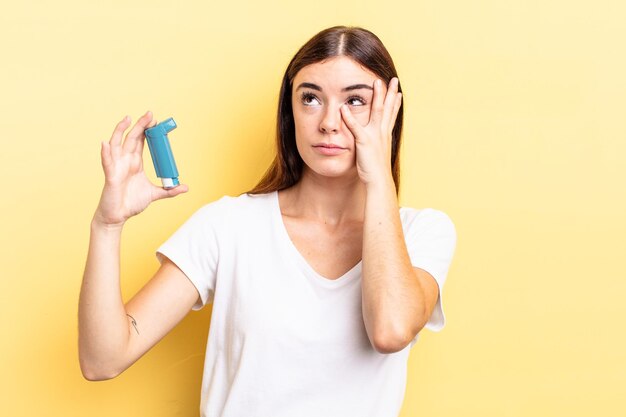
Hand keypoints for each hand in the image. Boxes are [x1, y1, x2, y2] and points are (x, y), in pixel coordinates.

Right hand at [93, 111, 187, 226]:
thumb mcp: (154, 194)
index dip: (146, 131)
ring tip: (127, 118)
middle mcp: (125, 161)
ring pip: (116, 144)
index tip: (155, 122)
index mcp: (135, 163)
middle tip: (150, 114)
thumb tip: (185, 188)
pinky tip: (106, 143)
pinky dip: (105, 152)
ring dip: (120, 131)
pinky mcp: (110, 176)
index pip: (140, 142)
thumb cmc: (131, 203)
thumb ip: (168, 191)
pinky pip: (107, 162)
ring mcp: (117, 167)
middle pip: (131, 138)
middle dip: (140, 125)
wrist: (118, 216)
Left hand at [340, 77, 401, 187]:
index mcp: (385, 136)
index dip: (395, 103)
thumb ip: (375, 146)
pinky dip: (350, 117)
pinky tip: (345, 107)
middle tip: (394, 79)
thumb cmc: (376, 171)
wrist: (379, 181)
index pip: (391, 116)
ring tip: (376, 82)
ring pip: (377, 112)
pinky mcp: (364, 142)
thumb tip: (374, 143)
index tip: (398, 92)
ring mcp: (374, 136)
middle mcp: (382, 133)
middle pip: (388, 109)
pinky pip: (356, 127)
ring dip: (377, 96)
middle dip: (391, 93)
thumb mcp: (377, 155)